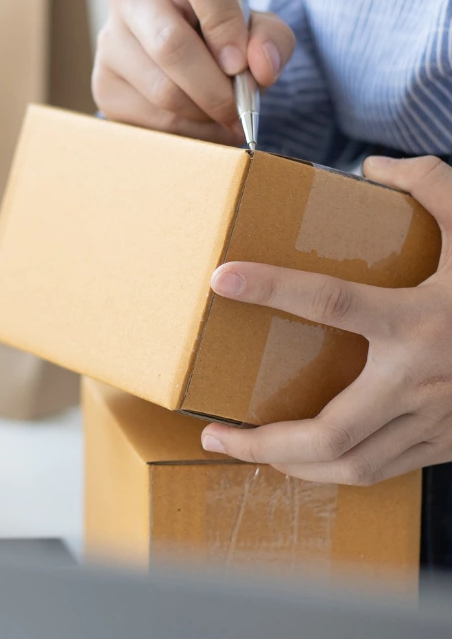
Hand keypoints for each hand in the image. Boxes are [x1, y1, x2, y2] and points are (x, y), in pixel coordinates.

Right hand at [93, 0, 294, 142]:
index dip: (225, 21)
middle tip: (239, 110)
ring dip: (204, 115)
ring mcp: (109, 40)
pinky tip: (200, 122)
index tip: (239, 63)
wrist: (181, 61)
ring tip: (223, 117)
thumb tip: (260, 69)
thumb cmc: (221, 35)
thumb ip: (271, 39)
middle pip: (171, 44)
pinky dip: (187, 132)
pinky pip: (151, 120)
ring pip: (163, 90)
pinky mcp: (103, 84)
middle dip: (215, 89)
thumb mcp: (257, 28)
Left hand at [201, 155, 451, 484]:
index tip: (221, 279)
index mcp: (421, 320)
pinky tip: (302, 459)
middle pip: (331, 430)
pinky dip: (333, 470)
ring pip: (354, 466)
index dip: (272, 288)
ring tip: (242, 451)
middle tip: (210, 434)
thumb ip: (433, 186)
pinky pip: (380, 470)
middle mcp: (424, 379)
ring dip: (291, 467)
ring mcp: (438, 421)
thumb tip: (373, 168)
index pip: (333, 301)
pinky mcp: (448, 444)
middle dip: (263, 442)